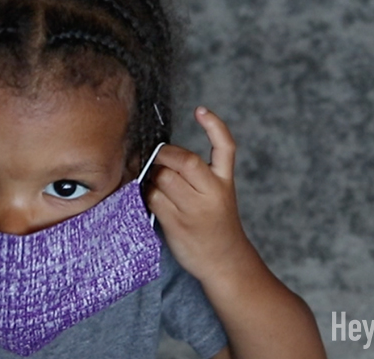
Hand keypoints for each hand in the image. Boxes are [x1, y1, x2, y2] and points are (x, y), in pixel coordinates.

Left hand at [146, 107, 253, 285]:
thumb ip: (196, 175)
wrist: (225, 263)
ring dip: (153, 177)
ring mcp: (194, 209)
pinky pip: (153, 198)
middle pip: (185, 161)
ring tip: (157, 186)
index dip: (214, 126)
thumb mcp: (217, 196)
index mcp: (224, 183)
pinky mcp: (177, 223)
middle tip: (158, 159)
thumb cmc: (215, 225)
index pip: (225, 148)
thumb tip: (159, 154)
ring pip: (163, 178)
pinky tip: (154, 201)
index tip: (201, 110)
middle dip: (165, 155)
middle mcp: (212, 193)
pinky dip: (147, 195)